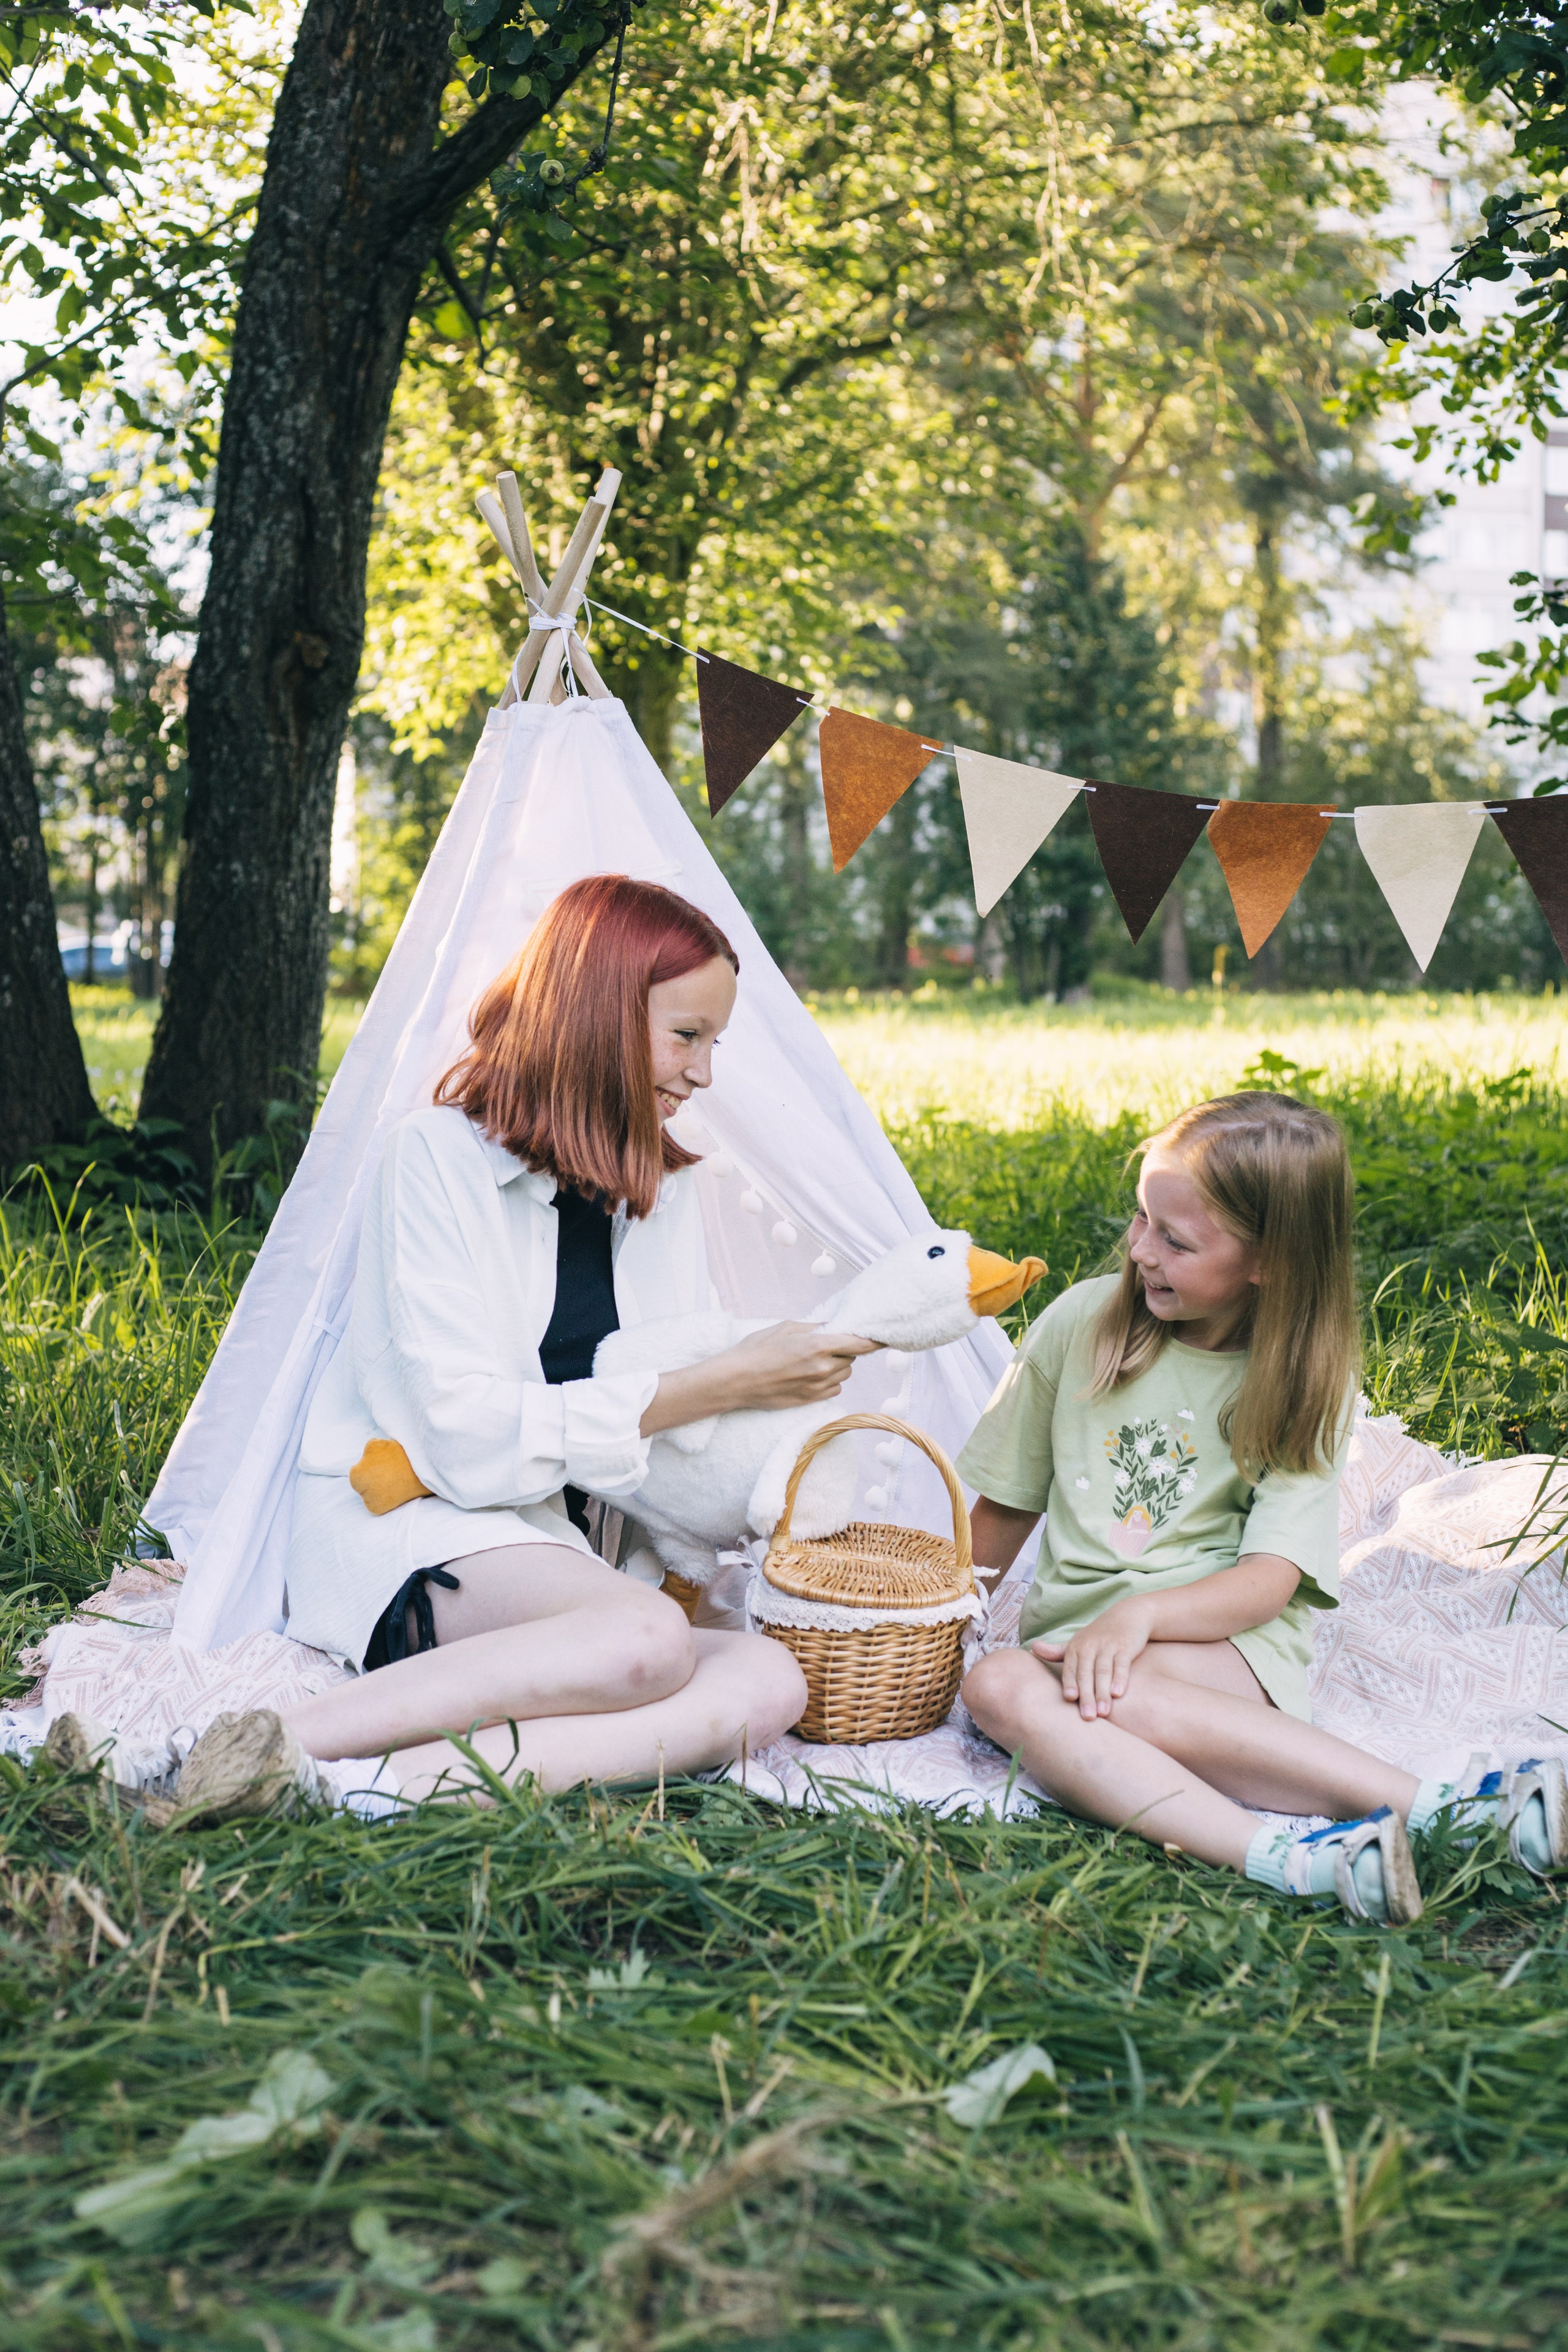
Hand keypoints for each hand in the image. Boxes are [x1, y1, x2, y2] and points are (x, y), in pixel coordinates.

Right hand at [718, 1321, 881, 1409]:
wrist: (736, 1380)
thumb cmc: (757, 1349)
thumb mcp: (787, 1327)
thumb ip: (815, 1327)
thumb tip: (835, 1326)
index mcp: (818, 1345)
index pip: (860, 1344)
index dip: (875, 1340)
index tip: (884, 1337)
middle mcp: (823, 1368)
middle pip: (852, 1358)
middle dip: (845, 1350)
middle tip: (825, 1344)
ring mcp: (818, 1387)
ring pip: (844, 1374)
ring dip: (837, 1366)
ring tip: (813, 1360)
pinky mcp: (811, 1400)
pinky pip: (835, 1389)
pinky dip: (830, 1381)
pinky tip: (811, 1374)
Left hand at [1032, 1599, 1153, 1720]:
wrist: (1127, 1615)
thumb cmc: (1099, 1635)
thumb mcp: (1078, 1642)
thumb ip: (1057, 1652)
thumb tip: (1033, 1649)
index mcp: (1076, 1647)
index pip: (1070, 1669)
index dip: (1070, 1683)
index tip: (1069, 1699)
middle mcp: (1090, 1646)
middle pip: (1086, 1674)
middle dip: (1086, 1696)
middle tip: (1087, 1718)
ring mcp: (1108, 1646)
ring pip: (1103, 1672)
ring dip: (1102, 1693)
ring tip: (1103, 1713)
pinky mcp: (1125, 1646)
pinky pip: (1121, 1664)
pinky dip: (1120, 1679)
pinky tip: (1118, 1694)